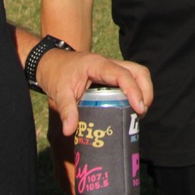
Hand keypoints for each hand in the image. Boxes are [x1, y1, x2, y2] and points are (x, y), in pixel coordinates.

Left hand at [37, 49, 152, 135]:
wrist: (49, 62)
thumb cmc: (55, 74)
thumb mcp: (59, 93)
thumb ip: (66, 111)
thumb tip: (69, 131)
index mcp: (98, 65)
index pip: (123, 74)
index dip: (134, 91)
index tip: (139, 109)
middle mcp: (108, 64)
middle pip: (138, 71)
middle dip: (146, 91)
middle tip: (141, 113)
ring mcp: (111, 68)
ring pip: (137, 74)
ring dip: (143, 92)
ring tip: (138, 113)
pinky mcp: (110, 75)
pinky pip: (129, 80)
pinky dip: (134, 92)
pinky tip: (129, 109)